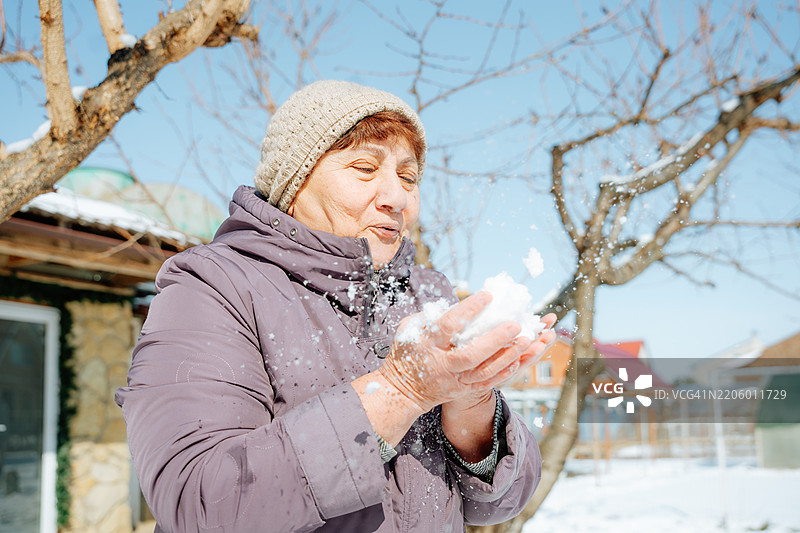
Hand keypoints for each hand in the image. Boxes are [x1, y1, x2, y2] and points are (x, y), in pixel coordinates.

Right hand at [378, 292, 540, 412]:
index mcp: (428, 343)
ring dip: (507, 355)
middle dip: (495, 339)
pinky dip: (504, 372)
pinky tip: (519, 360)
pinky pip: (487, 383)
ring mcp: (454, 379)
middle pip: (471, 353)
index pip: (449, 325)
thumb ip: (429, 316)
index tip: (488, 296)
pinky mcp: (463, 389)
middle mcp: (442, 363)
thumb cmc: (406, 353)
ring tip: (525, 339)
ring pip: (484, 370)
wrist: (404, 391)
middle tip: (515, 324)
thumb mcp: (409, 329)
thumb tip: (455, 304)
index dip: (469, 310)